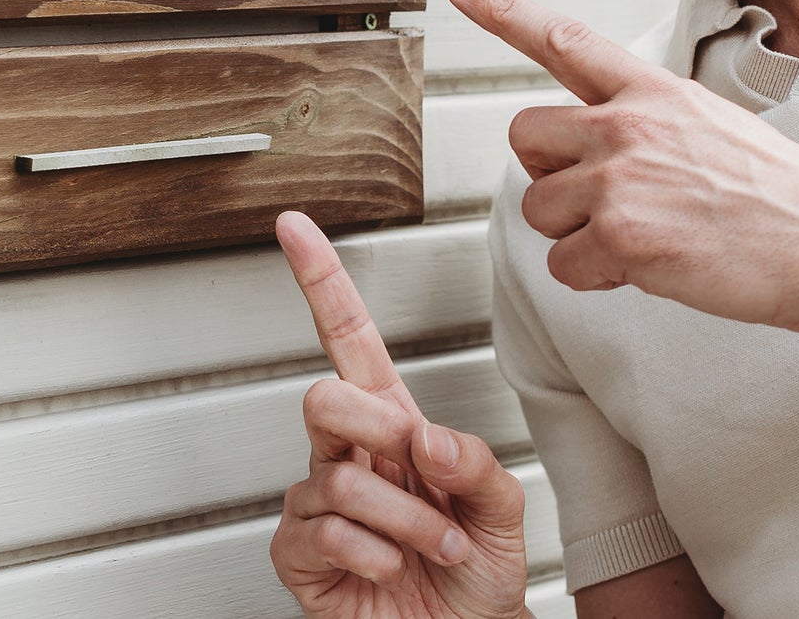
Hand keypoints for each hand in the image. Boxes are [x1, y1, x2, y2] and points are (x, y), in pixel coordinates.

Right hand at [270, 211, 528, 618]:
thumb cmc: (480, 574)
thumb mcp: (502, 506)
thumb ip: (472, 459)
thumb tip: (420, 434)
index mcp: (395, 422)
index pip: (349, 337)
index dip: (320, 279)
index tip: (295, 226)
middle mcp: (351, 453)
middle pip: (324, 396)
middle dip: (376, 431)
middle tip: (419, 471)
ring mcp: (320, 503)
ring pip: (338, 475)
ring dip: (405, 518)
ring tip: (436, 544)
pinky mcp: (299, 556)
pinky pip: (321, 533)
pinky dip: (371, 553)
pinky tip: (391, 568)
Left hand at [447, 0, 798, 334]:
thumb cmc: (780, 192)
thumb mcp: (711, 123)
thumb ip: (645, 124)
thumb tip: (597, 155)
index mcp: (652, 90)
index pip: (564, 39)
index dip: (503, 10)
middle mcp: (627, 124)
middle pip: (525, 135)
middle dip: (550, 172)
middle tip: (600, 197)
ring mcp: (620, 179)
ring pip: (539, 207)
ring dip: (577, 233)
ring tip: (643, 237)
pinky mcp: (622, 238)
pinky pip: (564, 264)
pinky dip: (598, 278)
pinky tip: (650, 269)